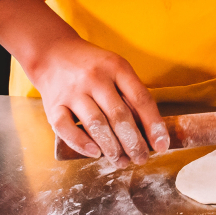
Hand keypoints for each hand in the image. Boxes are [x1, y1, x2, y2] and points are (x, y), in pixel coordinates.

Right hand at [0, 0, 167, 165]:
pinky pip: (66, 128)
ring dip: (112, 147)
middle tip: (142, 159)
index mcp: (117, 67)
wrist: (53, 52)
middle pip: (119, 115)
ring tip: (122, 161)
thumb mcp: (116, 68)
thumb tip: (149, 129)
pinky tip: (95, 153)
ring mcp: (73, 91)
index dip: (154, 124)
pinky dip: (82, 144)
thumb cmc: (92, 65)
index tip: (162, 145)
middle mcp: (96, 78)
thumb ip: (130, 93)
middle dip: (134, 142)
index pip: (141, 98)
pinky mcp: (54, 105)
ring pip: (96, 124)